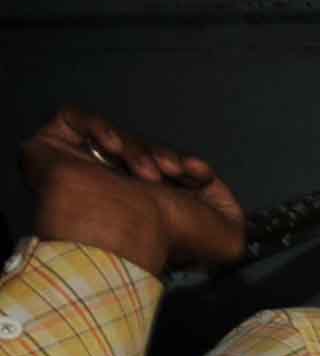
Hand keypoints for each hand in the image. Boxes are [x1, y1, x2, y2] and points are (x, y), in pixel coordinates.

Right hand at [19, 107, 244, 277]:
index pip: (166, 171)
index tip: (196, 172)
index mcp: (147, 207)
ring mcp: (81, 168)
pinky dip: (100, 128)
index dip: (184, 165)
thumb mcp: (226, 235)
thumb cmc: (169, 237)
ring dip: (137, 150)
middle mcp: (113, 188)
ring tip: (147, 172)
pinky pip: (74, 118)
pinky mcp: (52, 148)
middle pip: (142, 152)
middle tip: (169, 172)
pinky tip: (113, 149)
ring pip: (115, 138)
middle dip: (162, 156)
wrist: (121, 231)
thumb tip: (213, 189)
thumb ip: (231, 211)